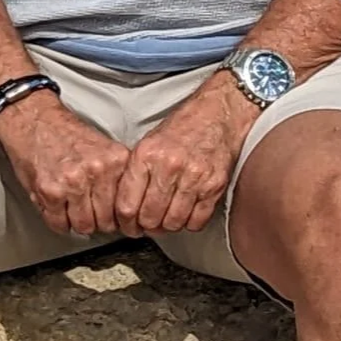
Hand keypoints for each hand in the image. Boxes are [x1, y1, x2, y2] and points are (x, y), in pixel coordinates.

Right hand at [0, 93, 129, 236]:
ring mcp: (73, 182)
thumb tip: (125, 211)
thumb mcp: (104, 148)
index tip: (113, 217)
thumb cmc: (65, 134)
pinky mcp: (50, 191)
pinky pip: (59, 224)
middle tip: (90, 215)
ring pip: (84, 225)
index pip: (126, 206)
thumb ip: (116, 176)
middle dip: (98, 222)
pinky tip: (57, 209)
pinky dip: (57, 222)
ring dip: (77, 223)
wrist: (33, 119)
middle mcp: (97, 171)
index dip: (119, 216)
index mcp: (115, 160)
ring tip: (73, 211)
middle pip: (106, 220)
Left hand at [114, 74, 258, 236]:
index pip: (126, 205)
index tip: (128, 225)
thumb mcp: (148, 143)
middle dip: (146, 227)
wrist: (218, 113)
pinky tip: (186, 213)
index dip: (125, 222)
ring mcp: (194, 177)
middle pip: (149, 218)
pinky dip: (190, 223)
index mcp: (147, 155)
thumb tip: (123, 208)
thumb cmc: (183, 128)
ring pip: (173, 223)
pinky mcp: (214, 185)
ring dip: (168, 226)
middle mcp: (169, 166)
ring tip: (167, 218)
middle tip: (147, 225)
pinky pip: (197, 221)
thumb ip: (134, 173)